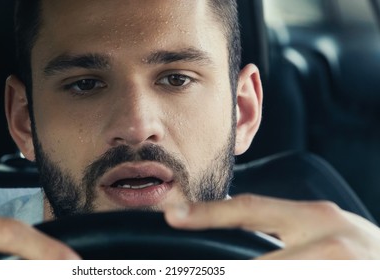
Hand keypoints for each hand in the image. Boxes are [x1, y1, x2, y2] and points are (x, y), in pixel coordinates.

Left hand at [165, 194, 379, 258]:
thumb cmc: (363, 254)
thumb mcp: (330, 232)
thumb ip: (289, 231)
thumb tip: (240, 233)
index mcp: (315, 218)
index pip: (251, 208)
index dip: (209, 212)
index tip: (174, 215)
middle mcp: (326, 241)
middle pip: (259, 264)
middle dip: (226, 272)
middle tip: (193, 272)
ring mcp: (339, 268)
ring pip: (273, 271)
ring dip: (256, 272)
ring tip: (258, 268)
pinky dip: (285, 277)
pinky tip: (289, 272)